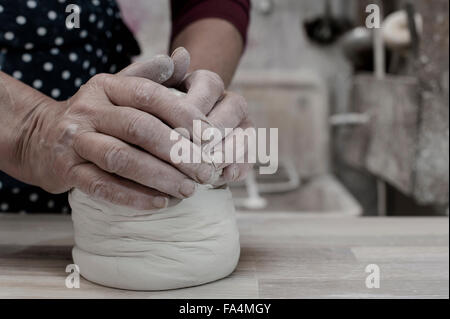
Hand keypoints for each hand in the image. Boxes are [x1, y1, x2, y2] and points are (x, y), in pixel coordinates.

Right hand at [10, 53, 218, 209]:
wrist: (41, 137)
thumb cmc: (97, 114)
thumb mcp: (119, 88)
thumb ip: (151, 74)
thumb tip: (184, 56)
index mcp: (106, 86)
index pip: (149, 95)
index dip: (184, 114)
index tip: (211, 136)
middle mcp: (88, 109)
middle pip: (139, 128)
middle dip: (178, 152)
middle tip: (205, 171)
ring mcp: (74, 140)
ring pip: (121, 158)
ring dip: (160, 177)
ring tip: (189, 190)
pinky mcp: (66, 170)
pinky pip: (102, 186)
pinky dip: (133, 196)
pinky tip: (161, 203)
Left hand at [119, 48, 254, 184]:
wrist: (165, 130)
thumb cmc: (153, 111)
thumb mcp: (149, 91)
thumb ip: (160, 73)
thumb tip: (180, 55)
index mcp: (206, 81)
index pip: (209, 85)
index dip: (195, 109)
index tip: (177, 131)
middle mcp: (226, 99)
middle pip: (233, 108)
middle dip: (215, 132)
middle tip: (195, 153)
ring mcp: (238, 123)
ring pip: (246, 131)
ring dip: (230, 150)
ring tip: (211, 167)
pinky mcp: (243, 146)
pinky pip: (250, 154)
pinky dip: (241, 166)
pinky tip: (227, 177)